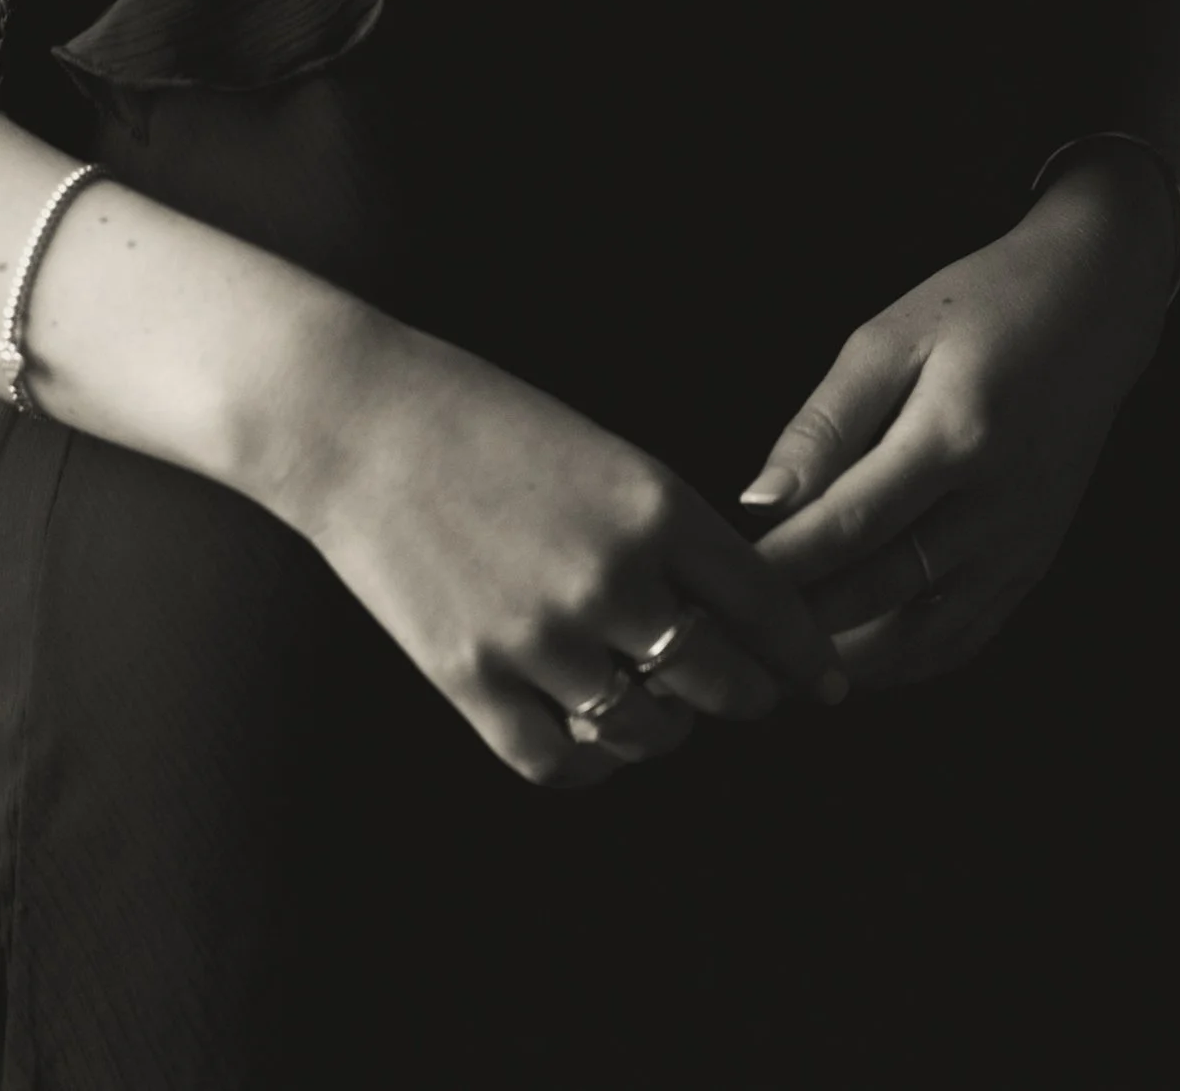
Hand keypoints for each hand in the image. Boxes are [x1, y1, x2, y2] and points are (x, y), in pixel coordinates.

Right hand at [282, 309, 850, 788]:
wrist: (354, 415)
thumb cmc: (477, 414)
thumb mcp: (598, 447)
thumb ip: (664, 524)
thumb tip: (729, 596)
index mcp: (653, 504)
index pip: (766, 604)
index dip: (804, 653)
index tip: (825, 682)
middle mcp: (611, 578)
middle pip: (721, 681)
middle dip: (747, 697)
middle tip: (748, 698)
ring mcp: (540, 638)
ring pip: (648, 731)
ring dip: (666, 729)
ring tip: (660, 711)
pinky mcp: (473, 681)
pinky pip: (561, 763)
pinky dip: (590, 765)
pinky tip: (591, 739)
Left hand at [738, 157, 1173, 689]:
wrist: (1093, 308)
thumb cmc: (981, 308)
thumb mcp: (891, 336)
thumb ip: (825, 423)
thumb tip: (760, 501)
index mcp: (954, 436)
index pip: (849, 525)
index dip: (782, 566)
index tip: (723, 587)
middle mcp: (996, 506)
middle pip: (883, 589)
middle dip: (804, 622)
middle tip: (736, 642)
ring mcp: (1023, 543)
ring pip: (926, 632)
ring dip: (852, 656)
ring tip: (783, 663)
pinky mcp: (1037, 560)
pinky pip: (968, 634)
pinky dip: (910, 660)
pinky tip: (859, 660)